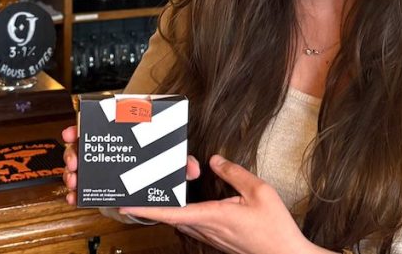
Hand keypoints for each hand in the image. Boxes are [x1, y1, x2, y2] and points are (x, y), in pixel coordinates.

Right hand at [60, 125, 201, 205]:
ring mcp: (99, 167)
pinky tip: (74, 197)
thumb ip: (183, 162)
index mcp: (121, 135)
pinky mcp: (98, 185)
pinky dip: (76, 193)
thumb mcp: (171, 162)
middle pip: (81, 145)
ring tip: (74, 181)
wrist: (155, 188)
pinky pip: (83, 187)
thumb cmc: (160, 165)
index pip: (97, 125)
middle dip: (73, 152)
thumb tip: (192, 168)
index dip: (81, 127)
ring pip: (78, 166)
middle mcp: (106, 149)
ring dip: (71, 173)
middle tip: (75, 162)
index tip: (73, 132)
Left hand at [119, 155, 318, 253]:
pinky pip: (194, 225)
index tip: (126, 205)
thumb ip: (234, 173)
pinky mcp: (218, 241)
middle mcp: (208, 229)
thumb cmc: (275, 228)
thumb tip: (214, 161)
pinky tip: (188, 203)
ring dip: (170, 209)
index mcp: (214, 216)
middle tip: (142, 188)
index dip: (147, 209)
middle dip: (157, 203)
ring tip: (162, 192)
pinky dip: (184, 214)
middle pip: (172, 216)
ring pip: (182, 221)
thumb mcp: (259, 190)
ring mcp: (212, 237)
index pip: (172, 213)